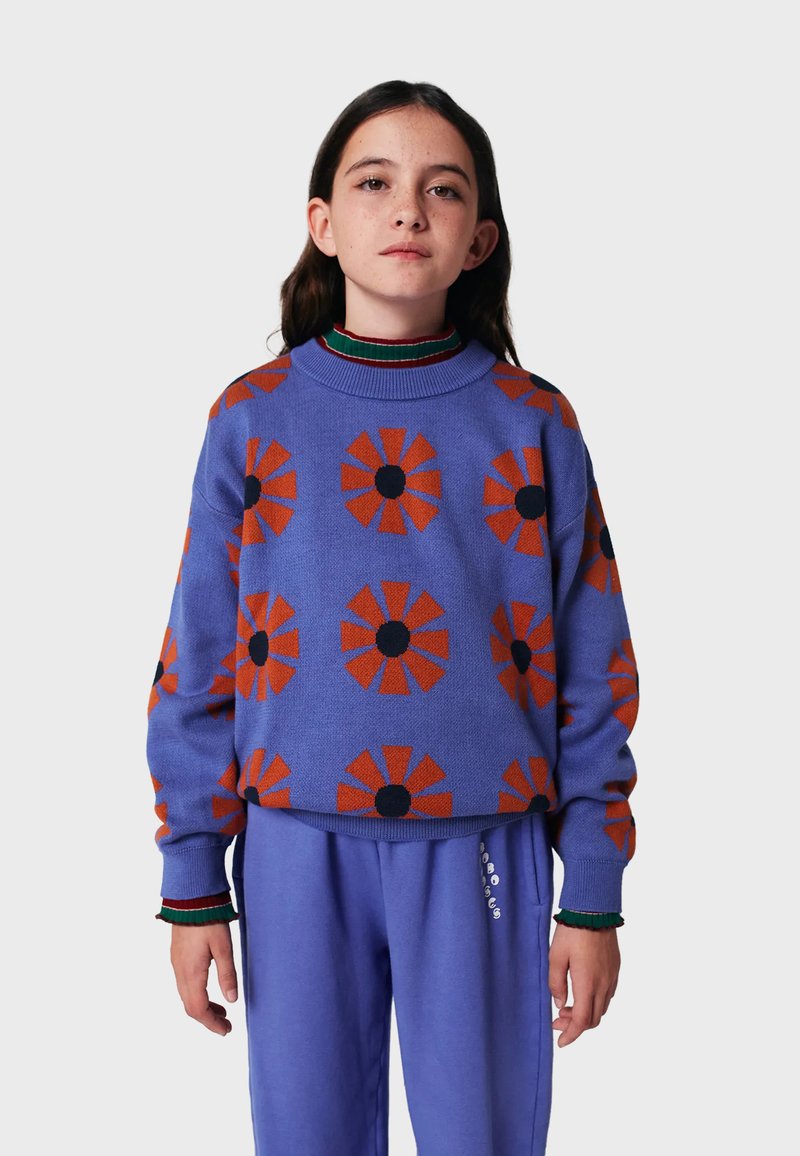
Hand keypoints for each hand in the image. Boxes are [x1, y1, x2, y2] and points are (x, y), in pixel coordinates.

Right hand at [170, 922, 238, 1035]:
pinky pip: (184, 985)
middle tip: (226, 1025)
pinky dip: (197, 995)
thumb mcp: (224, 947)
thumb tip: (233, 1000)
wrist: (190, 898)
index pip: (199, 1009)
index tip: (226, 1030)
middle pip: (190, 1007)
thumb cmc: (209, 920)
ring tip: (222, 1011)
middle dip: (208, 1019)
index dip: (212, 1024)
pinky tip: (209, 991)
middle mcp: (180, 972)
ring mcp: (177, 964)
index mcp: (192, 973)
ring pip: (186, 996)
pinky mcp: (178, 957)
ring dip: (202, 1007)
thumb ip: (227, 974)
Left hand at [548, 923, 619, 1046]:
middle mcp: (603, 985)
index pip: (581, 1021)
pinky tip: (582, 992)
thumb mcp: (555, 957)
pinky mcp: (615, 968)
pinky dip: (594, 1002)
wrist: (594, 910)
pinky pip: (607, 994)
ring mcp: (612, 977)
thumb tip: (559, 1004)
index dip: (571, 1035)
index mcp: (587, 984)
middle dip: (575, 1026)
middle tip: (557, 1021)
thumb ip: (556, 983)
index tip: (560, 1042)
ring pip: (601, 1008)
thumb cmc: (572, 932)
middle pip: (593, 1019)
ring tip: (567, 1006)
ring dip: (585, 1013)